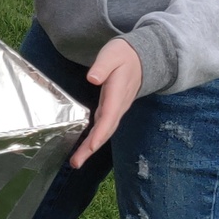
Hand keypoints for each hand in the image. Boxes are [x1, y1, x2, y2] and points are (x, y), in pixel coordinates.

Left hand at [71, 38, 141, 167]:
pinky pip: (104, 127)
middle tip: (76, 164)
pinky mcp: (112, 109)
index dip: (100, 132)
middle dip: (91, 148)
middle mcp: (118, 106)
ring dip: (91, 148)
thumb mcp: (112, 55)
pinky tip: (84, 148)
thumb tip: (92, 78)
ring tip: (76, 162)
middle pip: (105, 131)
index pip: (108, 116)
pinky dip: (94, 139)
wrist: (142, 58)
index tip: (91, 146)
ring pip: (104, 132)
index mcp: (116, 93)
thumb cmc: (123, 55)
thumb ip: (102, 66)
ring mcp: (116, 109)